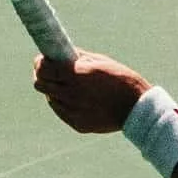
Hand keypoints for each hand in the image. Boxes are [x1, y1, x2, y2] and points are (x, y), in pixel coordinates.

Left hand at [32, 48, 149, 132]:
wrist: (137, 108)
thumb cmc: (122, 79)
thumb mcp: (101, 62)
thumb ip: (78, 57)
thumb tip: (61, 53)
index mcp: (77, 75)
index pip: (43, 68)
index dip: (40, 62)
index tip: (42, 60)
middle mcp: (71, 94)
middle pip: (40, 84)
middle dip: (42, 76)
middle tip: (49, 73)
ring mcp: (73, 111)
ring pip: (50, 99)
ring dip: (54, 91)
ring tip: (67, 86)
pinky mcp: (77, 124)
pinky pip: (61, 111)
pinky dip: (63, 104)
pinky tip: (75, 99)